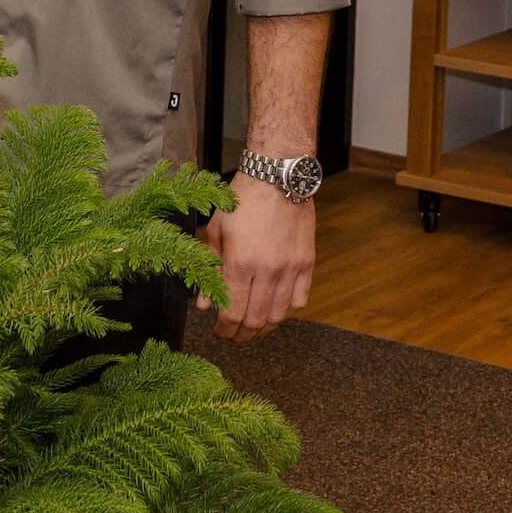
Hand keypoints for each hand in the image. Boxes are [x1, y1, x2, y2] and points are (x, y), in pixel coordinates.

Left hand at [199, 172, 314, 342]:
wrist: (277, 175)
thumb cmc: (242, 200)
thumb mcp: (216, 231)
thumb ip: (210, 270)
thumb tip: (204, 305)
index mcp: (239, 263)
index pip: (232, 313)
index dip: (224, 330)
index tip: (219, 333)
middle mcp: (267, 270)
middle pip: (255, 320)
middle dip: (241, 335)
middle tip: (234, 337)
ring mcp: (290, 268)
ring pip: (279, 315)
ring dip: (264, 328)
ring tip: (254, 328)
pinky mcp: (307, 263)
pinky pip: (300, 300)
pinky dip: (287, 312)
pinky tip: (276, 310)